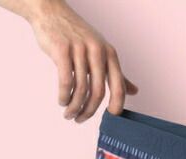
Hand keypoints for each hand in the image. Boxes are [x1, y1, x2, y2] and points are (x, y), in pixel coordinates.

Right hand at [27, 1, 137, 122]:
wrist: (51, 12)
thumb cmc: (77, 35)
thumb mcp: (101, 51)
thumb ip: (117, 73)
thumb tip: (134, 92)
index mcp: (110, 54)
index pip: (119, 86)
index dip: (117, 104)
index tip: (111, 116)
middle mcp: (97, 52)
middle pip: (98, 92)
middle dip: (89, 111)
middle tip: (80, 119)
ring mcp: (80, 50)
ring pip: (81, 89)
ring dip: (74, 107)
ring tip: (69, 114)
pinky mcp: (62, 50)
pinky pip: (66, 81)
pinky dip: (64, 96)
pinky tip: (62, 101)